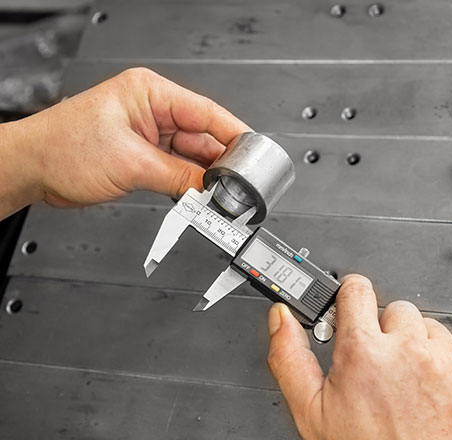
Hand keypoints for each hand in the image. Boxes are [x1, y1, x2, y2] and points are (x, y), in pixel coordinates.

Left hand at [0, 67, 248, 217]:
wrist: (33, 169)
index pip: (206, 112)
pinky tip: (199, 195)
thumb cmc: (63, 147)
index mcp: (150, 93)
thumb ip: (178, 177)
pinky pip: (176, 169)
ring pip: (191, 156)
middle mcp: (153, 111)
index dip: (234, 133)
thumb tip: (210, 189)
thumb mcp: (132, 162)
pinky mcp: (144, 155)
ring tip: (219, 195)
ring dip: (204, 177)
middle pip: (202, 136)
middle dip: (220, 162)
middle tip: (237, 185)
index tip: (255, 150)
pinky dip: (188, 183)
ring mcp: (150, 134)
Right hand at [267, 274, 451, 439]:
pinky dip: (439, 362)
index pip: (356, 289)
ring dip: (412, 345)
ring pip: (423, 326)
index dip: (348, 297)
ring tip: (403, 380)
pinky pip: (451, 347)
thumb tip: (281, 319)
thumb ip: (289, 356)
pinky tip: (426, 389)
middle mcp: (408, 349)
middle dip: (381, 330)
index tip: (349, 306)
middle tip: (376, 364)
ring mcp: (445, 359)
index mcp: (364, 352)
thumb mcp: (312, 411)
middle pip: (391, 308)